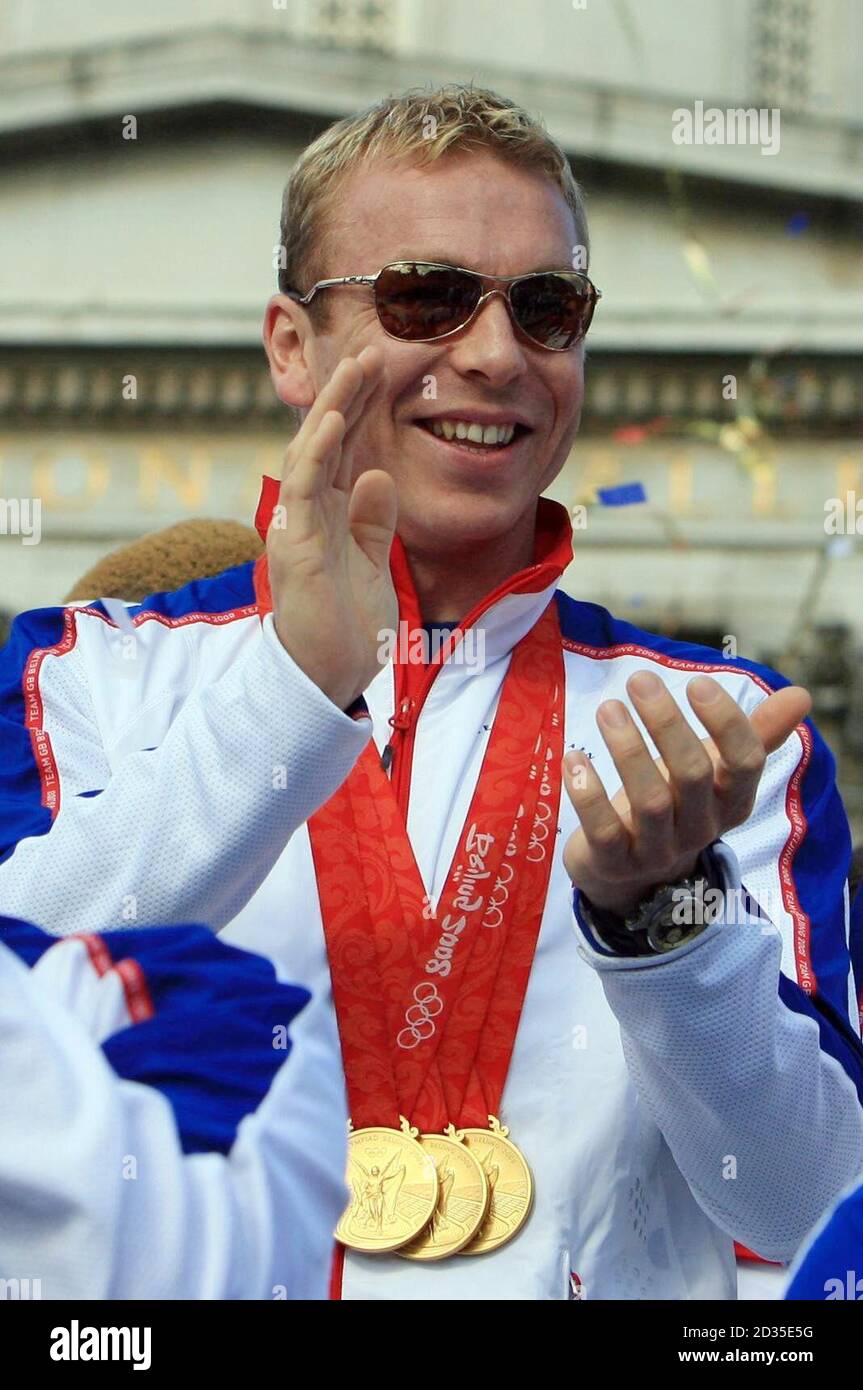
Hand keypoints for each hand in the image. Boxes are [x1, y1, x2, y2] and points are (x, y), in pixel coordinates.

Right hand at [268, 345, 397, 709]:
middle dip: (348, 395)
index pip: (346, 447)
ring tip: (353, 370)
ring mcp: (299, 525)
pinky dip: (317, 453)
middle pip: (328, 439)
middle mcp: (310, 511)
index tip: (384, 368)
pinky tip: (332, 422)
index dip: (361, 407)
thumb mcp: (373, 560)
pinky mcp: (294, 545)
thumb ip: (374, 520)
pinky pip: (304, 489)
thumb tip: (380, 475)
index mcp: (330, 512)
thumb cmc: (349, 623)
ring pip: (311, 453)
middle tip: (372, 350)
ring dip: (332, 409)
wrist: (332, 674)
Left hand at [562, 670, 811, 917]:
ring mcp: (657, 849)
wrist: (633, 873)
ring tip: (609, 708)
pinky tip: (573, 758)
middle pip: (692, 775)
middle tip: (640, 680)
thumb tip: (802, 696)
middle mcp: (700, 827)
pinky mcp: (614, 862)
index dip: (724, 723)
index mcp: (731, 800)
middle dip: (667, 725)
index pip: (744, 763)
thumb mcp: (716, 771)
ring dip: (627, 750)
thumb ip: (753, 735)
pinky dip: (587, 793)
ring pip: (649, 802)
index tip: (697, 682)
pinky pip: (603, 830)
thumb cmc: (678, 804)